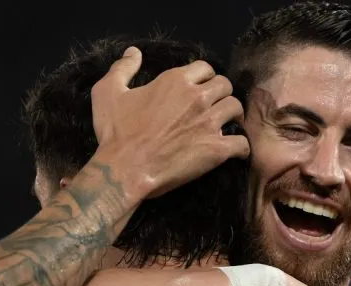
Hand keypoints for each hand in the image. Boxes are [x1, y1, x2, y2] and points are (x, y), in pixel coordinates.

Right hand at [89, 46, 249, 200]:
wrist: (124, 169)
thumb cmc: (116, 132)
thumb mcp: (107, 92)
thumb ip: (122, 68)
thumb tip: (133, 52)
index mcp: (175, 80)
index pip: (205, 68)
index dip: (205, 77)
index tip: (201, 89)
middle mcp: (197, 97)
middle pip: (225, 85)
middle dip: (222, 94)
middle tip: (215, 107)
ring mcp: (209, 123)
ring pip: (236, 109)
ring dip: (234, 116)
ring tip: (227, 125)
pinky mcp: (216, 150)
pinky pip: (242, 143)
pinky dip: (242, 147)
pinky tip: (235, 151)